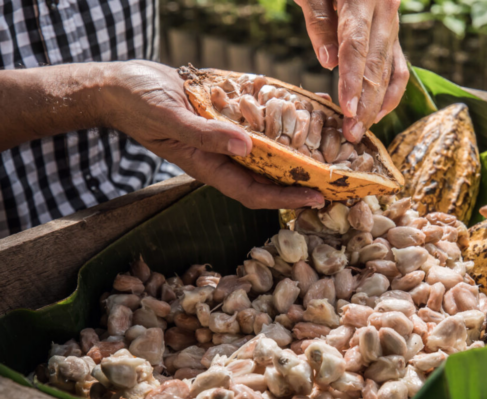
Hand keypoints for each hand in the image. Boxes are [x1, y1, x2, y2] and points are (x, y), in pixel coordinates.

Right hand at [100, 61, 324, 208]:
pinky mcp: (227, 116)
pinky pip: (258, 122)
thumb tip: (245, 146)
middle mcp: (224, 156)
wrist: (122, 85)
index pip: (255, 193)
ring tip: (330, 149)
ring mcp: (227, 137)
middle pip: (269, 176)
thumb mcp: (171, 118)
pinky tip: (303, 111)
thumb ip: (206, 135)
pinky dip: (280, 119)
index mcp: (210, 167)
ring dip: (296, 152)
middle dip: (301, 181)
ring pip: (268, 151)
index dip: (286, 199)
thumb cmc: (139, 105)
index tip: (318, 198)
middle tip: (337, 178)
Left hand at [296, 0, 408, 142]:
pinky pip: (399, 66)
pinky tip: (378, 112)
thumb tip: (329, 63)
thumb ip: (319, 20)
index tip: (347, 110)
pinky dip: (391, 91)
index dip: (352, 80)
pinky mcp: (393, 32)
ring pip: (389, 69)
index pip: (357, 45)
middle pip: (376, 64)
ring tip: (361, 130)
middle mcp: (385, 10)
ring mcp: (393, 22)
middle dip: (365, 103)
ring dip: (376, 103)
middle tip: (352, 134)